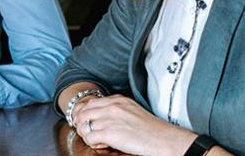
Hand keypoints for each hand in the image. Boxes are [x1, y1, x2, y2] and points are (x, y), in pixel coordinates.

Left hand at [72, 94, 195, 155]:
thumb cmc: (151, 128)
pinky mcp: (110, 133)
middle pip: (83, 113)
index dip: (85, 113)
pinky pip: (89, 137)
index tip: (86, 121)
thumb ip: (117, 108)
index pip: (90, 103)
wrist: (162, 138)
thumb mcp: (132, 110)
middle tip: (88, 132)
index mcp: (117, 100)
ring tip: (97, 140)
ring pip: (84, 125)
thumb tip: (103, 115)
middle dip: (82, 124)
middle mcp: (111, 107)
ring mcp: (110, 119)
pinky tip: (102, 145)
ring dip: (87, 134)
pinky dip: (92, 143)